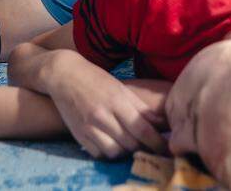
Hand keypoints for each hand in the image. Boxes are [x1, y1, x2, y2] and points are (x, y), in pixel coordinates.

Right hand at [49, 58, 167, 158]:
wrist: (64, 75)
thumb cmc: (96, 79)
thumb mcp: (120, 88)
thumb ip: (140, 107)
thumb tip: (161, 122)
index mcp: (116, 101)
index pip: (142, 129)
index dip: (156, 142)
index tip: (166, 148)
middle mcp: (102, 116)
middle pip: (130, 143)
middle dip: (143, 147)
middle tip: (150, 145)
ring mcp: (89, 127)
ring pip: (115, 152)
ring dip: (126, 151)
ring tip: (130, 143)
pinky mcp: (79, 135)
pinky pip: (99, 154)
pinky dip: (109, 153)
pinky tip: (113, 144)